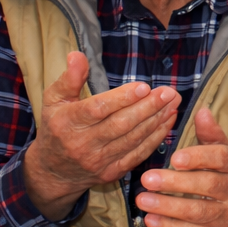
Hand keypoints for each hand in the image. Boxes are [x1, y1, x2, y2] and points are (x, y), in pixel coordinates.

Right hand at [22, 52, 180, 219]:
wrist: (54, 171)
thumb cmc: (56, 127)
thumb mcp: (54, 100)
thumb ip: (69, 78)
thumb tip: (78, 55)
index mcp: (68, 123)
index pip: (98, 110)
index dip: (122, 98)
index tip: (144, 87)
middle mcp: (84, 144)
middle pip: (121, 125)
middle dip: (148, 107)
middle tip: (168, 92)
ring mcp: (99, 161)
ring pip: (133, 139)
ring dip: (157, 120)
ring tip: (173, 102)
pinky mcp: (112, 172)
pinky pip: (138, 154)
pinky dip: (156, 138)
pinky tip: (168, 121)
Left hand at [137, 108, 227, 226]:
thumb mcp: (226, 154)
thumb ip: (211, 135)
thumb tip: (202, 112)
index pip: (222, 158)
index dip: (199, 157)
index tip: (174, 157)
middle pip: (208, 186)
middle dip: (176, 183)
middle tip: (147, 178)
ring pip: (198, 212)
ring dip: (168, 207)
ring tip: (142, 200)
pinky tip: (150, 220)